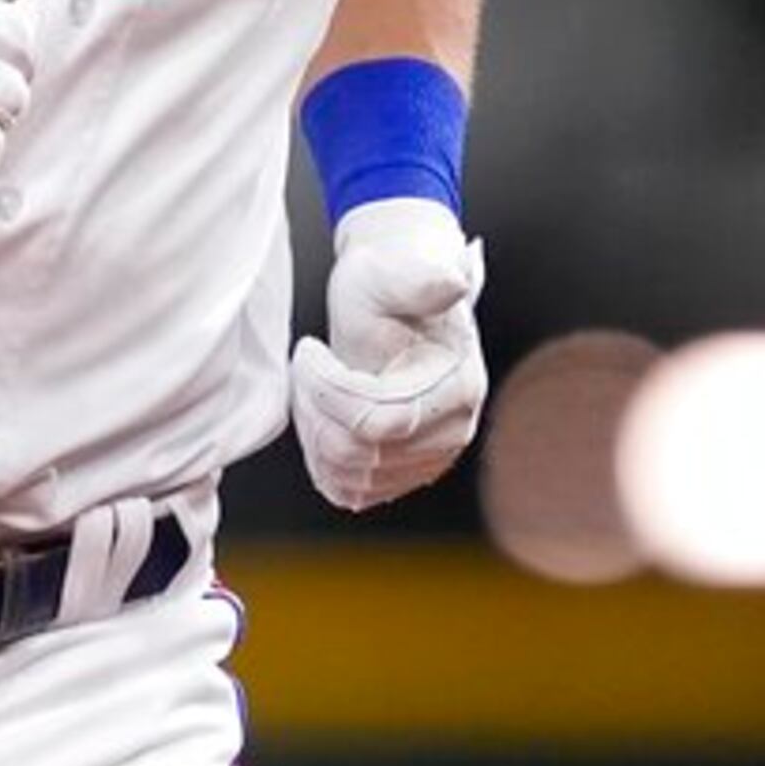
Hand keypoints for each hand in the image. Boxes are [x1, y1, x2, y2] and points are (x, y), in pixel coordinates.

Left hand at [288, 196, 486, 510]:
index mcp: (459, 384)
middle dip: (316, 408)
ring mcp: (430, 459)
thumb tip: (452, 282)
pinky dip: (321, 458)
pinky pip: (348, 491)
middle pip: (361, 452)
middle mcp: (453, 429)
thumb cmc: (389, 284)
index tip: (307, 350)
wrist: (393, 302)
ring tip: (314, 386)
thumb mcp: (393, 274)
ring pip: (349, 475)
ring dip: (315, 430)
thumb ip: (419, 281)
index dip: (328, 391)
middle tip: (305, 367)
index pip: (383, 419)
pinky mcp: (402, 476)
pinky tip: (322, 414)